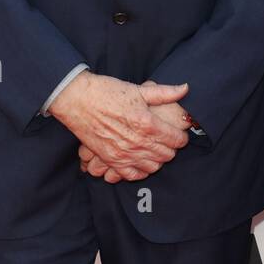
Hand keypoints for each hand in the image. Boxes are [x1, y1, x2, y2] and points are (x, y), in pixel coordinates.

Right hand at [50, 71, 189, 180]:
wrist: (77, 100)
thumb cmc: (107, 92)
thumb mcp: (139, 90)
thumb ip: (165, 92)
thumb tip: (186, 88)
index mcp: (147, 123)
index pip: (176, 140)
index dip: (182, 137)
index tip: (179, 132)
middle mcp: (138, 142)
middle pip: (167, 155)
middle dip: (171, 148)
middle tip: (168, 139)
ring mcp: (124, 153)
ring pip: (153, 166)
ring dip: (158, 159)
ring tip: (155, 149)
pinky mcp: (111, 160)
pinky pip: (132, 175)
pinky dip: (140, 171)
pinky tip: (141, 161)